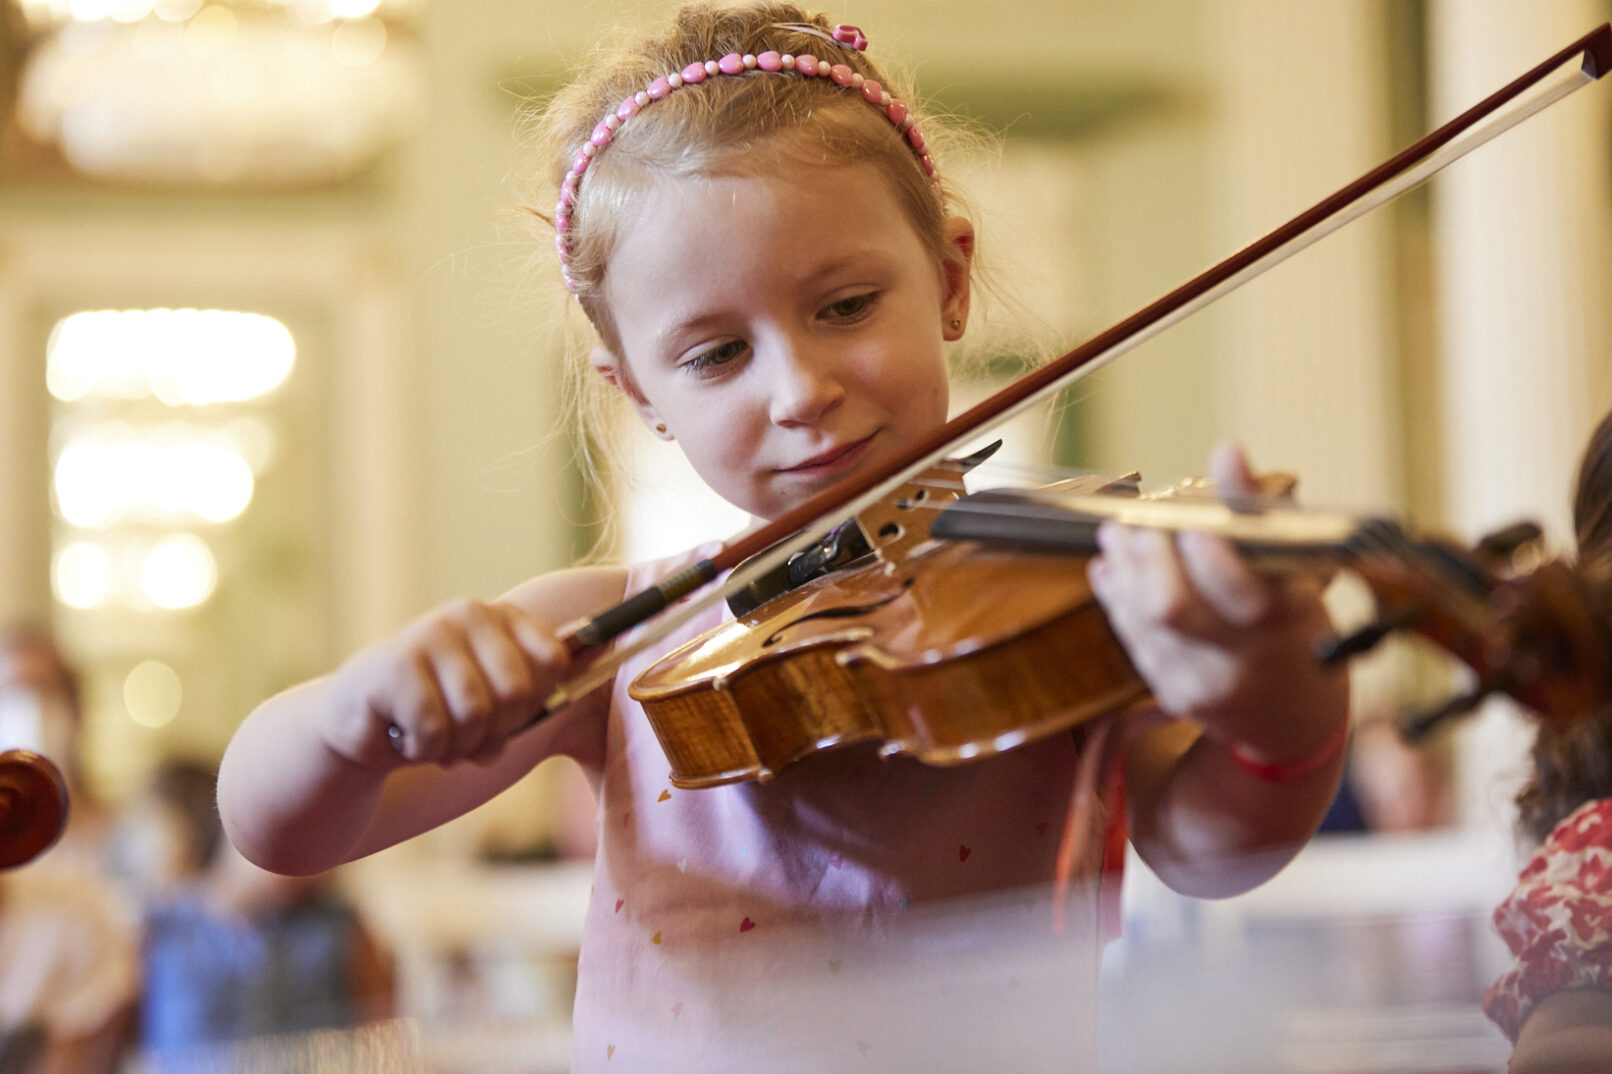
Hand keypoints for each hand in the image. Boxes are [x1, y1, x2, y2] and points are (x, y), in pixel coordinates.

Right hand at [323, 598, 570, 768]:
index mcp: (503, 618)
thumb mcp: (498, 697)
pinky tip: (405, 736)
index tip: (507, 714)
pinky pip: (433, 729)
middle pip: (517, 693)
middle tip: (465, 734)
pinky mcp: (393, 665)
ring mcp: (429, 635)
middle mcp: (469, 615)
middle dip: (494, 732)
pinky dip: (423, 749)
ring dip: (456, 745)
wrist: (361, 725)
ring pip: (474, 715)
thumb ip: (543, 679)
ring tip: (435, 736)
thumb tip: (605, 644)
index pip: (555, 661)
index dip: (536, 703)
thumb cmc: (442, 711)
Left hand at [1086, 443, 1344, 762]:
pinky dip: (1117, 596)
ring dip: (1122, 568)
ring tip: (1117, 532)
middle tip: (1140, 520)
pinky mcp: (1171, 694)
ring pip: (1142, 620)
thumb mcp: (1301, 572)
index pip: (1242, 589)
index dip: (1208, 552)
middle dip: (1146, 555)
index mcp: (1287, 623)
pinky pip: (1131, 639)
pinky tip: (1112, 565)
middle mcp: (1243, 659)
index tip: (1191, 520)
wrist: (1291, 721)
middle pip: (1171, 607)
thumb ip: (1260, 514)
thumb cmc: (1297, 627)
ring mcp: (1202, 682)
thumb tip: (1227, 450)